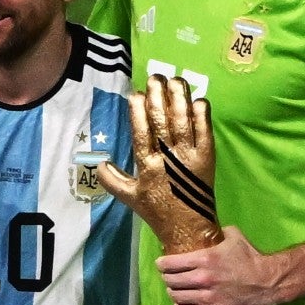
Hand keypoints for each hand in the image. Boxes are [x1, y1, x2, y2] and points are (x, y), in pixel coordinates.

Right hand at [97, 75, 224, 255]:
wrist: (189, 228)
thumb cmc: (158, 211)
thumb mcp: (130, 197)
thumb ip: (112, 180)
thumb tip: (97, 162)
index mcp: (148, 166)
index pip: (142, 133)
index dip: (138, 112)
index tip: (135, 93)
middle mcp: (169, 159)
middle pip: (163, 122)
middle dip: (159, 97)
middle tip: (156, 77)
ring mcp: (190, 157)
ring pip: (184, 122)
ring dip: (180, 99)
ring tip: (176, 79)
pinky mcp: (207, 157)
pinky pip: (205, 132)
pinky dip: (202, 115)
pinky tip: (198, 100)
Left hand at [157, 225, 282, 304]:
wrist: (268, 282)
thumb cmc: (251, 257)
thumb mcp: (235, 237)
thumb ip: (219, 232)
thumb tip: (211, 228)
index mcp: (204, 259)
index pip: (171, 263)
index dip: (162, 264)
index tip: (161, 263)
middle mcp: (202, 279)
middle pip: (171, 281)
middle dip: (167, 278)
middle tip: (169, 276)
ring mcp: (206, 297)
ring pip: (177, 297)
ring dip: (173, 292)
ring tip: (175, 289)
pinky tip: (181, 303)